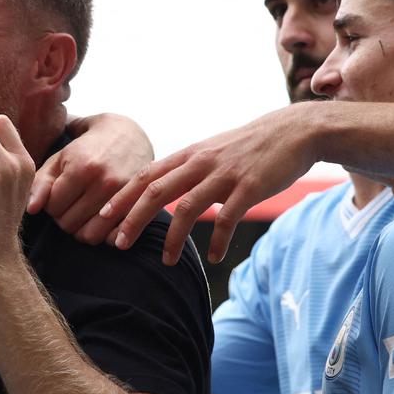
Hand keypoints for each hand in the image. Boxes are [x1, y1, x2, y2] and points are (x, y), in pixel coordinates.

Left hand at [28, 113, 152, 243]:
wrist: (128, 135)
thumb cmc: (86, 147)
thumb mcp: (60, 157)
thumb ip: (40, 182)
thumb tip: (30, 210)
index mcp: (82, 167)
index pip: (53, 207)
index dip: (50, 203)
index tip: (57, 194)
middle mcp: (104, 183)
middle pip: (68, 223)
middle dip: (63, 217)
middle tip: (69, 203)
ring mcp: (123, 196)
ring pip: (88, 235)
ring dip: (80, 228)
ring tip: (81, 212)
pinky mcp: (136, 206)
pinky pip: (110, 238)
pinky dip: (100, 234)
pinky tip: (97, 219)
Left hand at [101, 104, 317, 264]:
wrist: (292, 131)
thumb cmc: (249, 147)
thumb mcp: (211, 151)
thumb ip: (187, 169)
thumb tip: (160, 191)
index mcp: (189, 154)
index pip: (145, 175)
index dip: (122, 196)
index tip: (101, 217)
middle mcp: (201, 162)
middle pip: (156, 191)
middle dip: (133, 218)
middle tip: (117, 243)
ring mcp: (224, 174)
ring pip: (188, 208)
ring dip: (173, 238)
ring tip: (165, 261)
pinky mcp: (249, 188)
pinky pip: (227, 219)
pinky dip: (218, 241)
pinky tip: (214, 257)